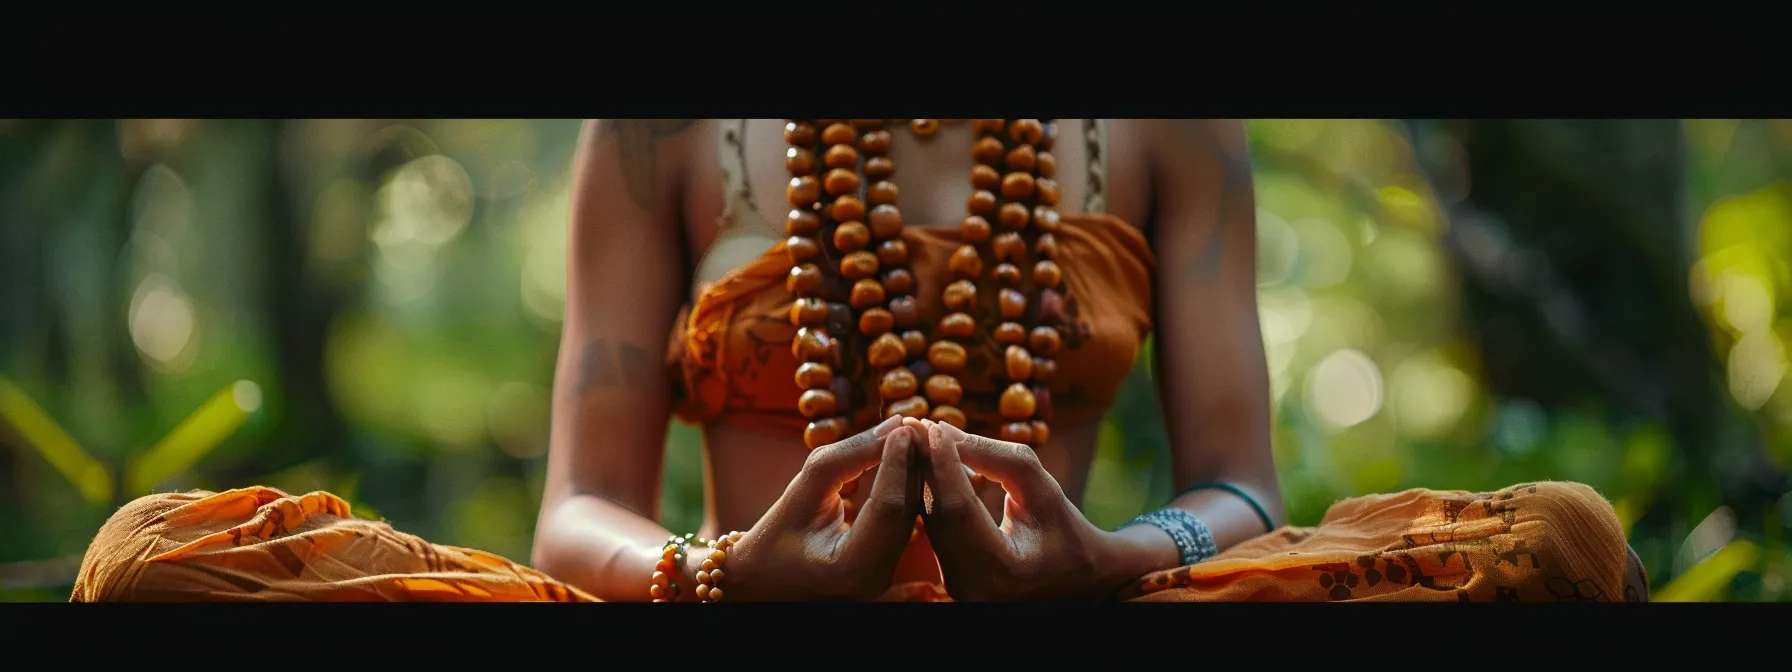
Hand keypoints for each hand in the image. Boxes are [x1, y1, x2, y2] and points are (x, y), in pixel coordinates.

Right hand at [718, 415, 924, 600]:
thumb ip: (847, 456)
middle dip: (914, 463)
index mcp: (851, 568)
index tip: (904, 425)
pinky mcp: (888, 567)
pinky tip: (910, 460)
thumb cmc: (775, 534)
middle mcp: (876, 579)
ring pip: (912, 516)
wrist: (765, 578)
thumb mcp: (803, 488)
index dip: (898, 462)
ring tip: (916, 435)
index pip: (888, 506)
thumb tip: (892, 426)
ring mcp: (885, 578)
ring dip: (916, 473)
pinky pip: (905, 522)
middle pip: (907, 512)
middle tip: (916, 423)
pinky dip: (908, 488)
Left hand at [916, 420, 1140, 600]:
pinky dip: (929, 496)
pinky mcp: (951, 582)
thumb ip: (997, 458)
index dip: (943, 463)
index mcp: (1003, 570)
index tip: (931, 425)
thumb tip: (944, 431)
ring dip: (922, 478)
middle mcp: (973, 588)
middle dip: (925, 465)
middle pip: (937, 515)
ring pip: (930, 523)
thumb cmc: (1065, 529)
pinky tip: (924, 466)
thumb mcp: (1043, 489)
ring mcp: (958, 589)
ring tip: (916, 438)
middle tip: (912, 424)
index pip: (959, 508)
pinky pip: (934, 532)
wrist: (1077, 578)